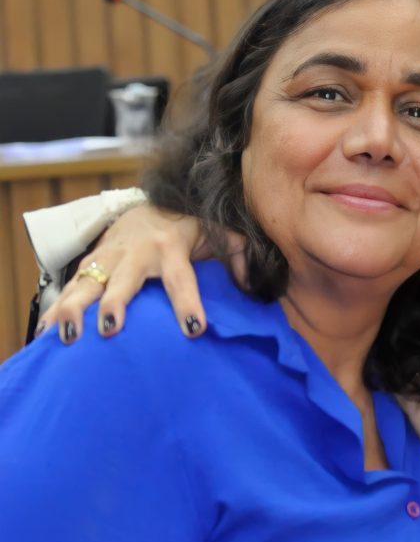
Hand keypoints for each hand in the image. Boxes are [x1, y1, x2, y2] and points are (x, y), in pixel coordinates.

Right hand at [38, 205, 244, 341]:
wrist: (146, 207)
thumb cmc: (187, 230)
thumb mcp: (217, 235)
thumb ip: (238, 256)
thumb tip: (251, 284)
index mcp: (171, 248)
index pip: (182, 279)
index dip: (188, 303)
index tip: (195, 330)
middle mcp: (136, 253)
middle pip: (123, 280)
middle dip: (114, 303)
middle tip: (109, 328)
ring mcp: (109, 257)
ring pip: (88, 282)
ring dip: (74, 307)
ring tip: (67, 335)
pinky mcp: (91, 264)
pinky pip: (70, 287)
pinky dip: (57, 310)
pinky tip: (48, 333)